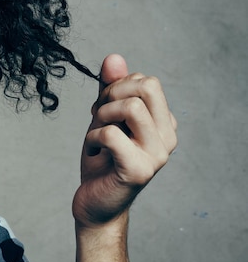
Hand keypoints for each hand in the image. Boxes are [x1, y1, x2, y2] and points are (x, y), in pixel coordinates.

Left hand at [72, 54, 177, 227]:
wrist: (95, 203)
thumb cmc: (101, 160)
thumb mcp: (103, 118)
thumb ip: (109, 89)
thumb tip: (113, 57)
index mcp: (163, 122)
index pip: (146, 80)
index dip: (115, 87)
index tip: (102, 108)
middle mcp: (167, 137)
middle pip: (147, 85)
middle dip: (112, 92)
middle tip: (98, 114)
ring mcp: (157, 155)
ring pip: (132, 107)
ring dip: (102, 114)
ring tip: (96, 132)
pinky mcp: (138, 171)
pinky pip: (111, 134)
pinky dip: (93, 137)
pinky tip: (93, 151)